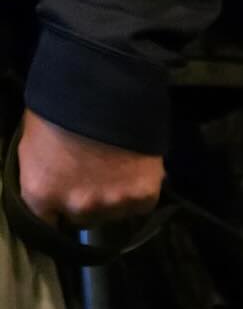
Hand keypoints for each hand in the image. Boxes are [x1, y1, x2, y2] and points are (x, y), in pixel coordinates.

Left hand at [17, 110, 163, 226]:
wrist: (106, 84)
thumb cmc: (61, 105)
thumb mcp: (32, 142)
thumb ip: (40, 176)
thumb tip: (49, 192)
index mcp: (42, 191)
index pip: (44, 224)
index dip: (54, 212)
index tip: (61, 206)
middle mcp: (77, 205)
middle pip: (82, 219)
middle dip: (86, 201)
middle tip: (91, 173)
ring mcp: (113, 202)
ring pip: (113, 212)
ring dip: (114, 195)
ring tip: (115, 166)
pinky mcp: (144, 196)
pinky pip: (141, 204)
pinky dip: (139, 189)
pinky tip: (134, 168)